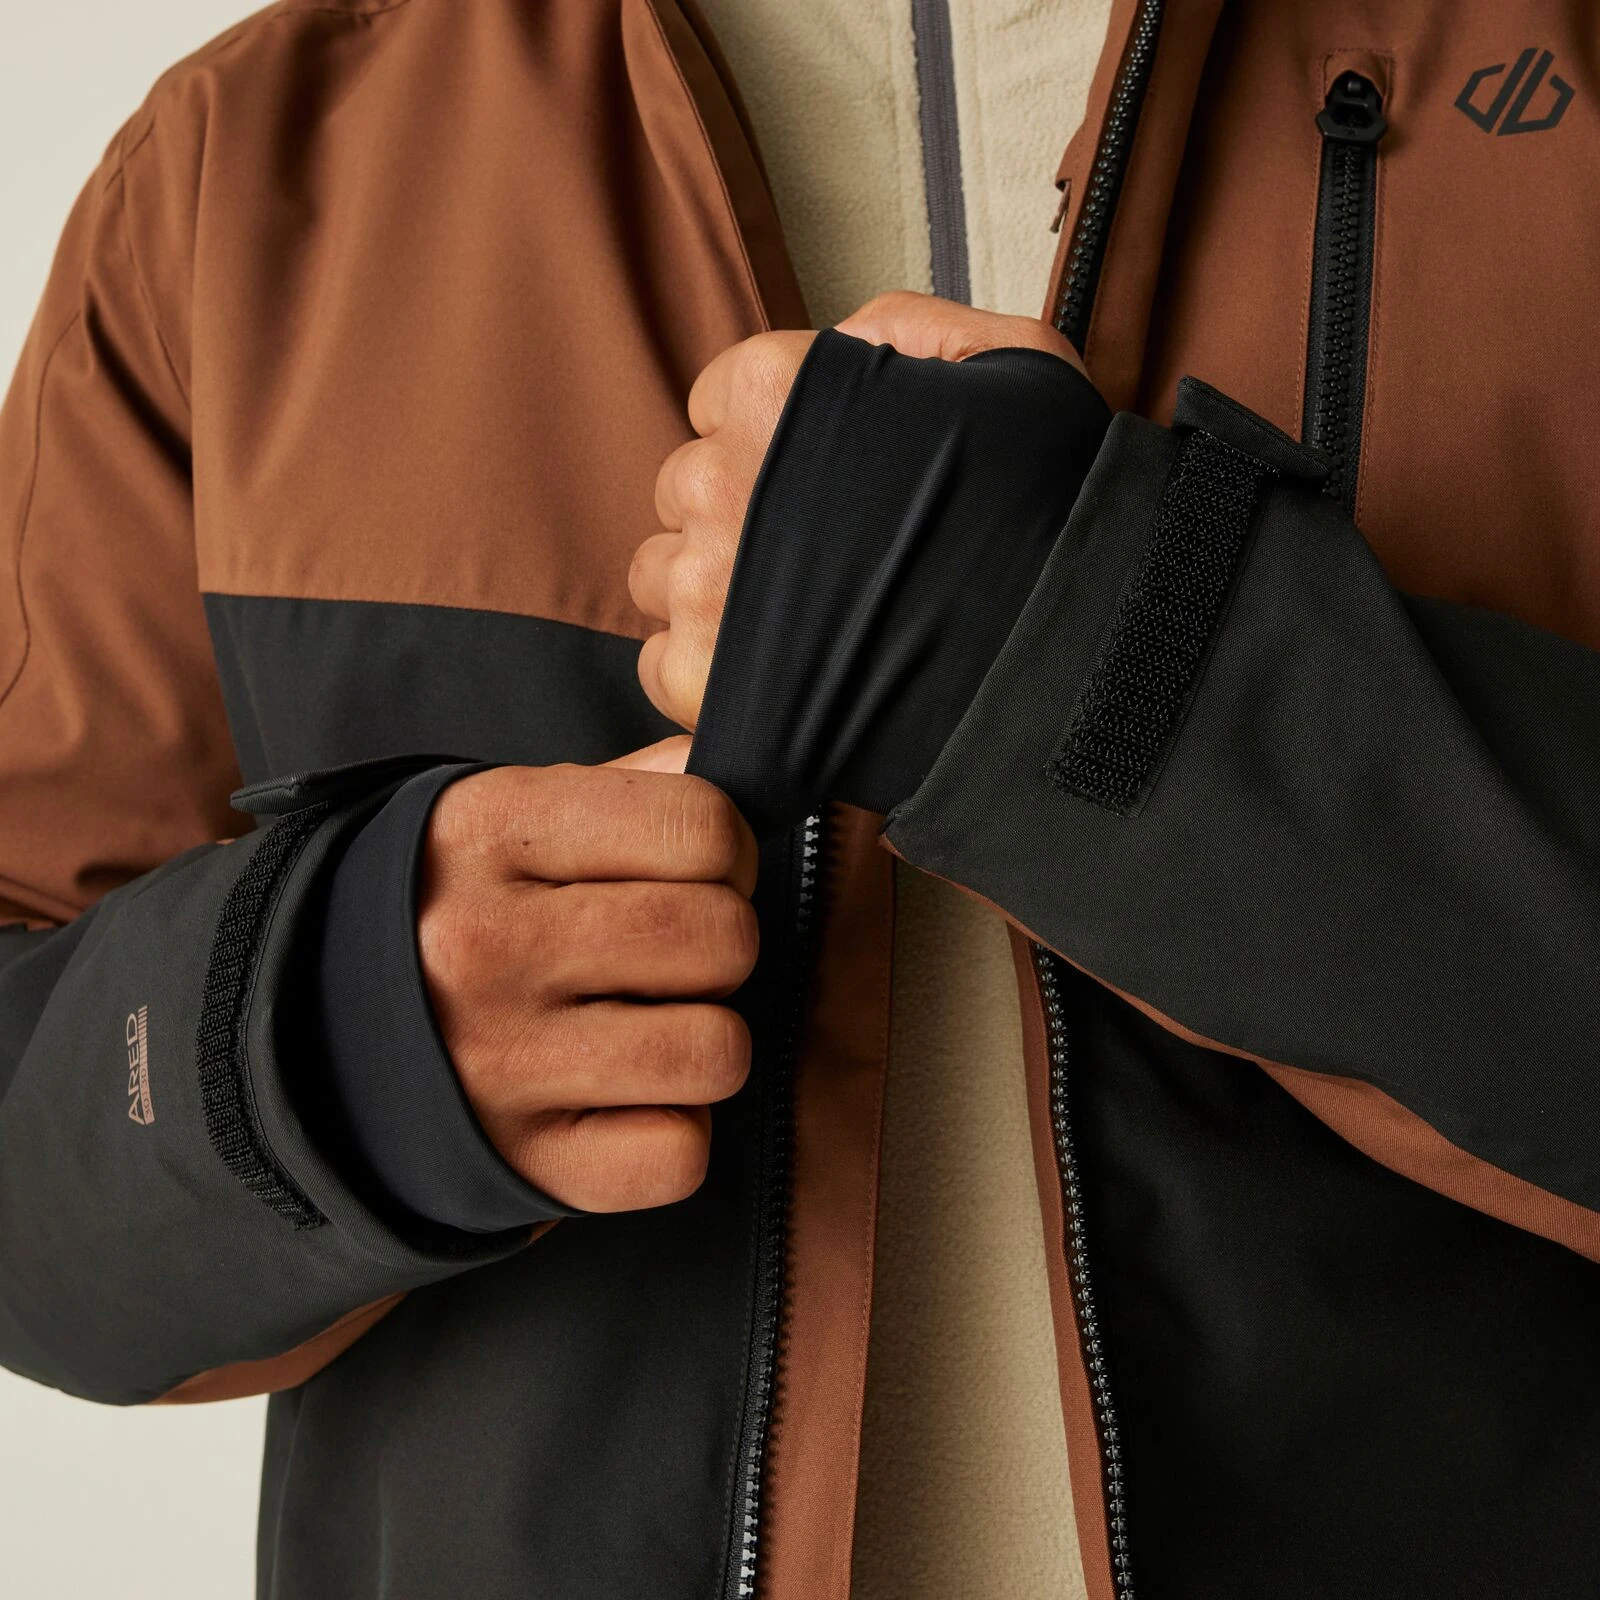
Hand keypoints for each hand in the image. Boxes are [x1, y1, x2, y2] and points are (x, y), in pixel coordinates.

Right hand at [417, 736, 758, 1212]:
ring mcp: (499, 1065)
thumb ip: (636, 780)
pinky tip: (623, 1101)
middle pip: (722, 938)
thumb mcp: (516, 813)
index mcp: (491, 832)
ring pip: (717, 1051)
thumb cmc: (457, 905)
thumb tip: (742, 759)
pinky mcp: (521, 1165)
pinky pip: (679, 1156)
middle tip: (670, 956)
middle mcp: (486, 946)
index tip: (697, 871)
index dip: (729, 851)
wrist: (312, 1032)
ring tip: (649, 1027)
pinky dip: (672, 1134)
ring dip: (705, 1043)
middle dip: (721, 946)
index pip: (703, 827)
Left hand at [630, 292, 1084, 729]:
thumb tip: (845, 338)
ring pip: (663, 577)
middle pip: (685, 492)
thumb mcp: (1010, 366)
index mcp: (775, 389)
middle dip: (738, 519)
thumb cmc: (1044, 515)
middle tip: (817, 560)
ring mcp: (705, 582)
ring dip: (715, 595)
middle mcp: (720, 479)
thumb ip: (911, 329)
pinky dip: (709, 674)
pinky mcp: (704, 677)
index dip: (769, 445)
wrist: (1053, 655)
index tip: (810, 483)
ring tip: (803, 624)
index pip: (718, 402)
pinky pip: (663, 665)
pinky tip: (782, 677)